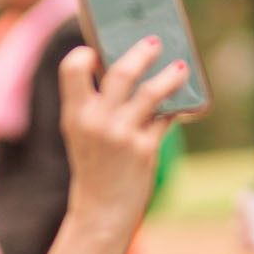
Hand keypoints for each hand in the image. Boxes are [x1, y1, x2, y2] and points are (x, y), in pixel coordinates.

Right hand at [58, 33, 185, 233]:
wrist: (100, 211)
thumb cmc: (95, 167)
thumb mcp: (84, 134)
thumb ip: (99, 105)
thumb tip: (133, 68)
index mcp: (74, 115)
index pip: (71, 69)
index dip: (83, 55)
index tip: (95, 50)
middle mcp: (96, 122)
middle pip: (122, 72)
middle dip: (142, 53)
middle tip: (154, 42)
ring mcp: (121, 135)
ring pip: (152, 91)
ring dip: (171, 75)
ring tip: (181, 67)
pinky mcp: (144, 148)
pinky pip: (166, 117)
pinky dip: (175, 107)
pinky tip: (182, 103)